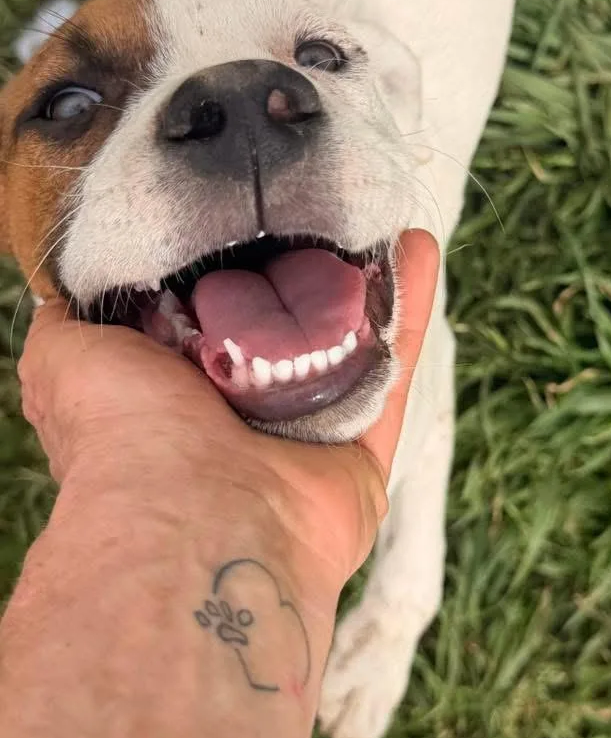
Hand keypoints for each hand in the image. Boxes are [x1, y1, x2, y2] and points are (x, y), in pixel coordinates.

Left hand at [19, 230, 438, 590]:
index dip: (234, 270)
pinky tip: (418, 250)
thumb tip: (68, 290)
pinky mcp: (361, 449)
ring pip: (345, 344)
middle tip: (324, 217)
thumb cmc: (126, 435)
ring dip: (367, 284)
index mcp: (179, 393)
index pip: (214, 318)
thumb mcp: (66, 357)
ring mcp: (305, 434)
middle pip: (287, 330)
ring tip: (379, 221)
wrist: (198, 520)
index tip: (252, 221)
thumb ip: (69, 320)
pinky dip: (407, 311)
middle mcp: (242, 415)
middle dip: (307, 276)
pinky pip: (393, 369)